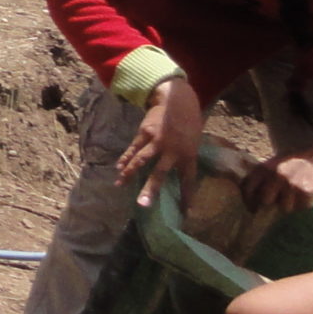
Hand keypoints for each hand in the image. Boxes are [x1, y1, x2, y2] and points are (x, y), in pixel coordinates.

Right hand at [116, 76, 202, 208]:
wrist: (176, 100)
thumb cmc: (189, 123)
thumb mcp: (193, 141)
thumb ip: (185, 156)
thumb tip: (177, 172)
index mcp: (189, 155)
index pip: (188, 180)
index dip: (187, 197)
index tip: (186, 213)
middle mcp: (172, 150)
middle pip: (160, 174)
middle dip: (150, 190)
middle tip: (142, 205)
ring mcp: (157, 141)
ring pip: (141, 161)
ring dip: (130, 173)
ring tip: (120, 184)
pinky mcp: (145, 133)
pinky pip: (133, 149)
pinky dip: (125, 158)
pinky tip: (119, 167)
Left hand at [242, 134, 312, 212]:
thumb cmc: (298, 161)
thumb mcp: (276, 164)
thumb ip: (263, 177)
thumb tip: (251, 197)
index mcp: (265, 168)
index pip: (248, 188)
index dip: (248, 201)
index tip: (252, 208)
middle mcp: (275, 176)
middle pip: (264, 201)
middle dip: (271, 204)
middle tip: (279, 202)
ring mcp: (290, 184)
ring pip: (284, 208)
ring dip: (290, 205)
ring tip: (297, 195)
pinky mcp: (306, 192)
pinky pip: (300, 208)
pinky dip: (303, 205)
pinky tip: (307, 195)